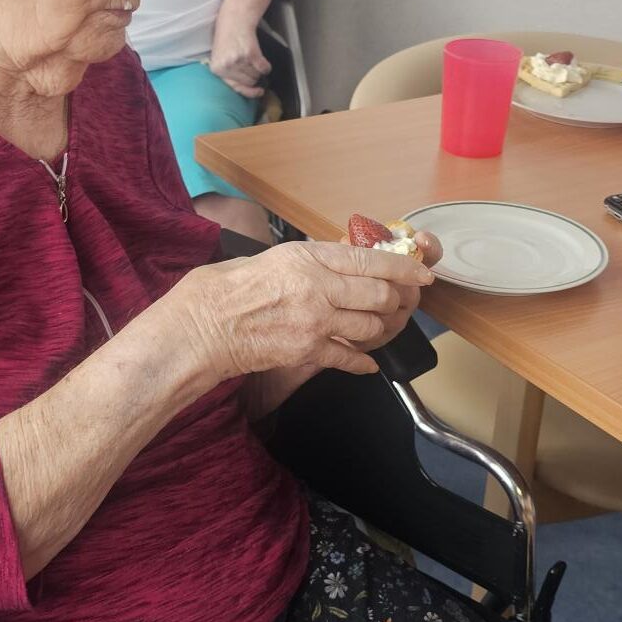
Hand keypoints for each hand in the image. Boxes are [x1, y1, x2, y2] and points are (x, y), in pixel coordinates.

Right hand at [183, 237, 437, 379]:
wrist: (199, 327)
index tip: (421, 274)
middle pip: (378, 295)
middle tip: (400, 303)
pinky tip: (367, 364)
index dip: (402, 269)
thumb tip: (335, 267)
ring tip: (376, 328)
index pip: (369, 260)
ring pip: (369, 327)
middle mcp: (317, 287)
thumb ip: (306, 262)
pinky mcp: (307, 351)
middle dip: (396, 301)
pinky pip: (349, 357)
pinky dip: (362, 362)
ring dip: (378, 330)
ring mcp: (314, 322)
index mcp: (307, 257)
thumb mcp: (270, 258)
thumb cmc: (223, 289)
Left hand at [208, 0, 272, 99]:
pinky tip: (260, 57)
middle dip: (253, 75)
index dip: (249, 91)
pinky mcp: (251, 54)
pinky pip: (264, 67)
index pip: (235, 87)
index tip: (258, 91)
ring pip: (256, 75)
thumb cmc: (227, 37)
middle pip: (249, 82)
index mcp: (217, 69)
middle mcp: (227, 66)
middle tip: (251, 63)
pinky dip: (266, 64)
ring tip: (252, 56)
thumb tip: (248, 88)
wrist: (234, 18)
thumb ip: (228, 73)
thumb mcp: (221, 57)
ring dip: (258, 68)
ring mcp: (238, 60)